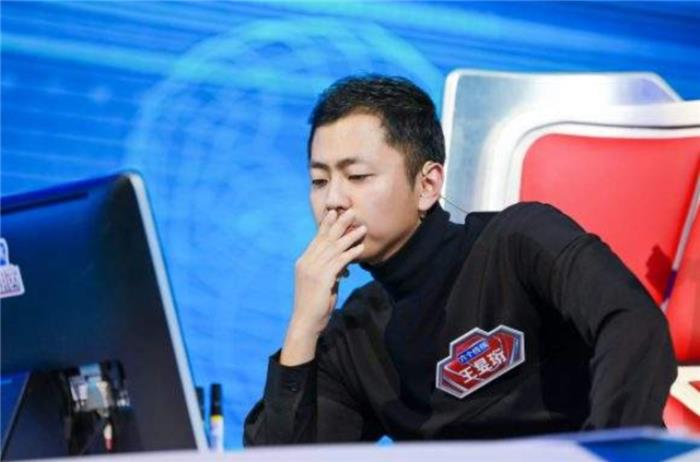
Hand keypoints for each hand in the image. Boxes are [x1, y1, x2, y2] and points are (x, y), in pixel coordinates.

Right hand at [280, 209, 365, 365]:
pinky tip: (360, 248)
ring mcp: (313, 270)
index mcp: (303, 262)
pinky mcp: (322, 278)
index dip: (327, 225)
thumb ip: (330, 272)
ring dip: (350, 237)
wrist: (306, 322)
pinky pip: (339, 262)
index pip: (317, 239)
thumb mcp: (322, 284)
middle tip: (351, 212)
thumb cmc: (314, 305)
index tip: (335, 213)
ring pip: (334, 248)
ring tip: (362, 228)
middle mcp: (306, 262)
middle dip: (339, 224)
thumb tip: (343, 266)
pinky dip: (351, 254)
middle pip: (325, 239)